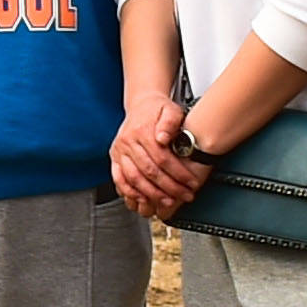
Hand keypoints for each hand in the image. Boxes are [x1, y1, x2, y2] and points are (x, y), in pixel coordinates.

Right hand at [109, 97, 207, 218]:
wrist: (141, 105)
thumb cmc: (158, 110)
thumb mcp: (170, 110)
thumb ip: (170, 122)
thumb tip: (163, 137)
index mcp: (142, 130)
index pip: (162, 158)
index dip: (179, 173)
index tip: (191, 183)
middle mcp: (128, 141)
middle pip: (149, 171)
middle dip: (169, 187)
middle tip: (184, 195)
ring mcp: (119, 151)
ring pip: (134, 178)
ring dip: (152, 193)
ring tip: (167, 201)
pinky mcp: (115, 158)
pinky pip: (119, 179)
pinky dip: (130, 191)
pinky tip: (143, 199)